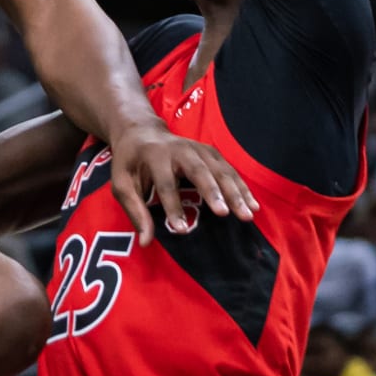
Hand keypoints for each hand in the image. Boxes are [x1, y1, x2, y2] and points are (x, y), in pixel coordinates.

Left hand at [108, 121, 255, 246]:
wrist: (142, 132)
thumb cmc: (130, 162)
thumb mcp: (122, 184)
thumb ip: (134, 211)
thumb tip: (145, 242)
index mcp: (155, 155)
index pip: (166, 183)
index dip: (173, 207)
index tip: (182, 230)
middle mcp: (179, 149)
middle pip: (199, 171)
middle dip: (213, 192)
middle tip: (225, 214)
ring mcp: (198, 149)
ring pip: (219, 170)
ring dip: (235, 192)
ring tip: (246, 214)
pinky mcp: (210, 152)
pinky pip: (229, 170)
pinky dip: (241, 186)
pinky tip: (252, 204)